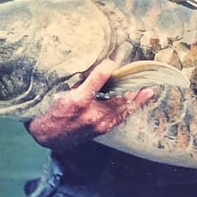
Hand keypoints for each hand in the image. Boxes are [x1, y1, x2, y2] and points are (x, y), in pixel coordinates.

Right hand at [27, 59, 155, 149]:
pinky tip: (146, 95)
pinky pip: (123, 114)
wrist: (47, 137)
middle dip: (130, 79)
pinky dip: (136, 103)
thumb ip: (79, 80)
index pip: (99, 78)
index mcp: (78, 101)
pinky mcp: (103, 128)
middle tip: (139, 67)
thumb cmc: (50, 111)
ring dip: (137, 91)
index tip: (113, 59)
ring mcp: (100, 123)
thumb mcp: (59, 92)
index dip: (108, 66)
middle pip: (118, 92)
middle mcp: (91, 113)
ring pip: (125, 104)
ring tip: (148, 79)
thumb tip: (99, 67)